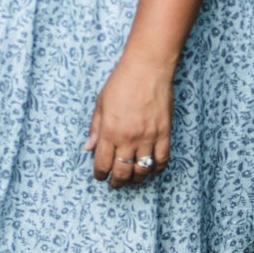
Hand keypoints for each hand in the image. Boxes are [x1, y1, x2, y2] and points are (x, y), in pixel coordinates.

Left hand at [85, 51, 172, 189]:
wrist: (148, 68)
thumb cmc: (121, 82)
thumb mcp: (101, 104)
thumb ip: (95, 129)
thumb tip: (89, 148)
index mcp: (110, 132)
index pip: (103, 164)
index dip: (100, 174)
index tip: (100, 176)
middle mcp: (128, 138)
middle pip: (122, 172)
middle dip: (117, 182)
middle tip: (115, 184)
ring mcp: (148, 137)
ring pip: (142, 170)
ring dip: (136, 179)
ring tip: (132, 180)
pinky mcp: (164, 133)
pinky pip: (161, 159)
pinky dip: (156, 169)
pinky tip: (152, 171)